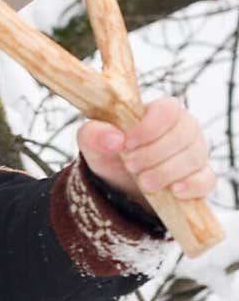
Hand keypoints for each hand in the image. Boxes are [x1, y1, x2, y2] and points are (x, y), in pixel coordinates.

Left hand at [77, 97, 216, 206]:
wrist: (119, 185)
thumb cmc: (110, 154)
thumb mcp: (93, 143)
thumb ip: (94, 134)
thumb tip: (114, 139)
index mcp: (159, 112)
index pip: (168, 109)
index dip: (149, 128)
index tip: (127, 145)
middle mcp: (183, 128)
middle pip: (183, 134)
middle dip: (154, 154)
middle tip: (131, 166)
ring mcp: (195, 152)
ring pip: (193, 157)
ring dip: (166, 172)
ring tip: (143, 182)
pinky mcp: (200, 177)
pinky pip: (206, 179)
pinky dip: (192, 185)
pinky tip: (174, 191)